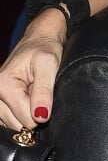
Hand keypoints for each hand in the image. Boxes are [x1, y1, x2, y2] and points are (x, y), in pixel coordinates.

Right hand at [0, 8, 66, 128]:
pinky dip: (22, 110)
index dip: (41, 112)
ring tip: (35, 91)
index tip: (48, 96)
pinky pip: (10, 116)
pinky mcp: (0, 98)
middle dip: (33, 111)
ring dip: (28, 111)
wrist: (40, 37)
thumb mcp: (49, 65)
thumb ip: (43, 91)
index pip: (25, 118)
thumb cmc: (45, 47)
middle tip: (41, 91)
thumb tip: (40, 117)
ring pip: (13, 122)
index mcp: (4, 85)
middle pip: (17, 122)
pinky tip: (30, 96)